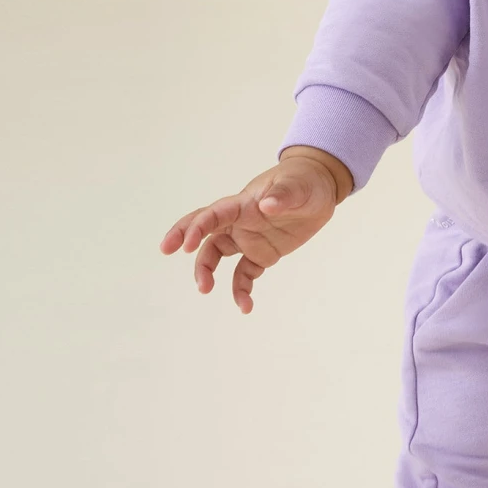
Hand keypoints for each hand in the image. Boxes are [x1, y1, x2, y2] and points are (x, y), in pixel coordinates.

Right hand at [158, 150, 351, 313]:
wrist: (320, 188)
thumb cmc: (305, 181)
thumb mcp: (299, 187)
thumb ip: (284, 196)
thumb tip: (266, 206)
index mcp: (244, 204)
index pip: (214, 214)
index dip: (197, 227)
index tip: (187, 245)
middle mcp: (240, 221)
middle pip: (204, 230)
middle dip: (183, 237)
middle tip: (166, 250)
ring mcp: (248, 237)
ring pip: (217, 254)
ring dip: (206, 271)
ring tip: (205, 289)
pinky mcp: (262, 254)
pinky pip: (244, 274)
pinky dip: (241, 290)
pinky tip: (245, 306)